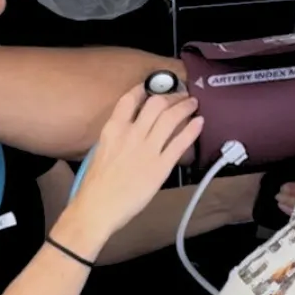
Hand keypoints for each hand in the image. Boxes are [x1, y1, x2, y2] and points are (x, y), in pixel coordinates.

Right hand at [66, 84, 203, 240]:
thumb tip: (128, 132)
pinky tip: (199, 122)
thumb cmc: (95, 186)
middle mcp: (131, 134)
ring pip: (171, 118)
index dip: (144, 89)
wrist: (97, 208)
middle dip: (171, 96)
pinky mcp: (161, 166)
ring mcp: (147, 149)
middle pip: (156, 104)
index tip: (153, 85)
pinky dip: (192, 129)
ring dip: (184, 107)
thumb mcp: (100, 152)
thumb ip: (116, 139)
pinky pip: (180, 142)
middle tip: (180, 95)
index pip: (130, 99)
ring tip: (193, 103)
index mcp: (113, 130)